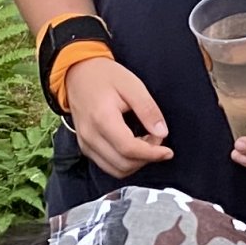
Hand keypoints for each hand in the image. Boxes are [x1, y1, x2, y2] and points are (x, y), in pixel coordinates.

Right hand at [67, 58, 174, 175]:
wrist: (77, 73)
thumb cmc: (105, 76)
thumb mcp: (132, 85)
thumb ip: (148, 109)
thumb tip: (162, 133)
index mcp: (102, 118)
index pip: (129, 149)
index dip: (152, 154)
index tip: (168, 152)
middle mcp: (90, 136)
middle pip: (123, 164)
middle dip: (146, 158)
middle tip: (156, 138)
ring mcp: (85, 143)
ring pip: (116, 170)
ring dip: (136, 163)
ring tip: (145, 142)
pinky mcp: (85, 147)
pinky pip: (107, 166)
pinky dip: (125, 162)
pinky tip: (133, 146)